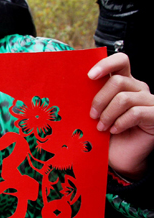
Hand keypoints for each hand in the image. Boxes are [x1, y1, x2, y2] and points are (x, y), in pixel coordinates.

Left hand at [89, 53, 153, 178]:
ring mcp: (149, 100)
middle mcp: (138, 88)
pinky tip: (115, 130)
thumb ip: (91, 97)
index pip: (120, 61)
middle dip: (100, 99)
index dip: (106, 64)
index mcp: (124, 82)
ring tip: (102, 127)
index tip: (89, 76)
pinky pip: (135, 112)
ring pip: (124, 98)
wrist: (119, 156)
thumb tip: (71, 85)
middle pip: (118, 81)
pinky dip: (120, 122)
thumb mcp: (95, 111)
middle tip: (92, 116)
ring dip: (108, 114)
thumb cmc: (105, 132)